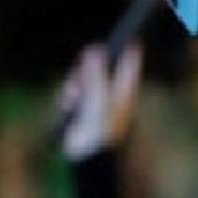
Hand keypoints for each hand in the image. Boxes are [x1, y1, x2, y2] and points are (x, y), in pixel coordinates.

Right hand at [59, 45, 142, 160]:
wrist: (88, 159)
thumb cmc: (99, 133)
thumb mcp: (98, 102)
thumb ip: (96, 77)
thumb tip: (95, 50)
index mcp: (124, 94)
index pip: (129, 67)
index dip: (129, 52)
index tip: (130, 39)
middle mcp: (114, 96)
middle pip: (103, 69)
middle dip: (90, 67)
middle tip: (85, 62)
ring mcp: (98, 102)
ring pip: (85, 79)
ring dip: (76, 83)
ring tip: (72, 97)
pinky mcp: (83, 110)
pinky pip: (74, 92)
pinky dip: (69, 96)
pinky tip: (68, 105)